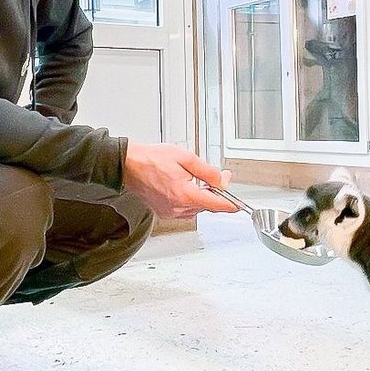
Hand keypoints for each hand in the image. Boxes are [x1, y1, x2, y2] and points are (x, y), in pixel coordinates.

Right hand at [123, 142, 238, 218]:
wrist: (129, 165)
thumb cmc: (151, 159)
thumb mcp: (186, 158)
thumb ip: (207, 171)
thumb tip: (222, 180)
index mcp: (184, 195)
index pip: (217, 204)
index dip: (231, 204)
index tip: (240, 204)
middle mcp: (177, 207)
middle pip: (207, 206)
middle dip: (216, 192)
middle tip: (221, 177)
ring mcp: (170, 212)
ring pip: (197, 208)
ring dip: (203, 196)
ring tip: (199, 179)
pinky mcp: (164, 212)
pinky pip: (185, 209)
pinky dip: (191, 199)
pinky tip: (187, 186)